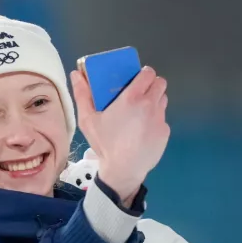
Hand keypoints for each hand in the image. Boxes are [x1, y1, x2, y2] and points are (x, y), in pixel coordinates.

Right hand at [70, 67, 169, 201]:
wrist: (123, 169)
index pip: (148, 73)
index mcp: (133, 97)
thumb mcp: (88, 120)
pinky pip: (162, 119)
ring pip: (162, 100)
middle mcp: (150, 104)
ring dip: (154, 101)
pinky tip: (142, 131)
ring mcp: (160, 118)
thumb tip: (76, 74)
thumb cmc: (105, 143)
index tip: (136, 80)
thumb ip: (82, 95)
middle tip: (139, 94)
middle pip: (160, 84)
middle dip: (151, 85)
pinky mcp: (165, 132)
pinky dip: (154, 120)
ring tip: (140, 112)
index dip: (144, 74)